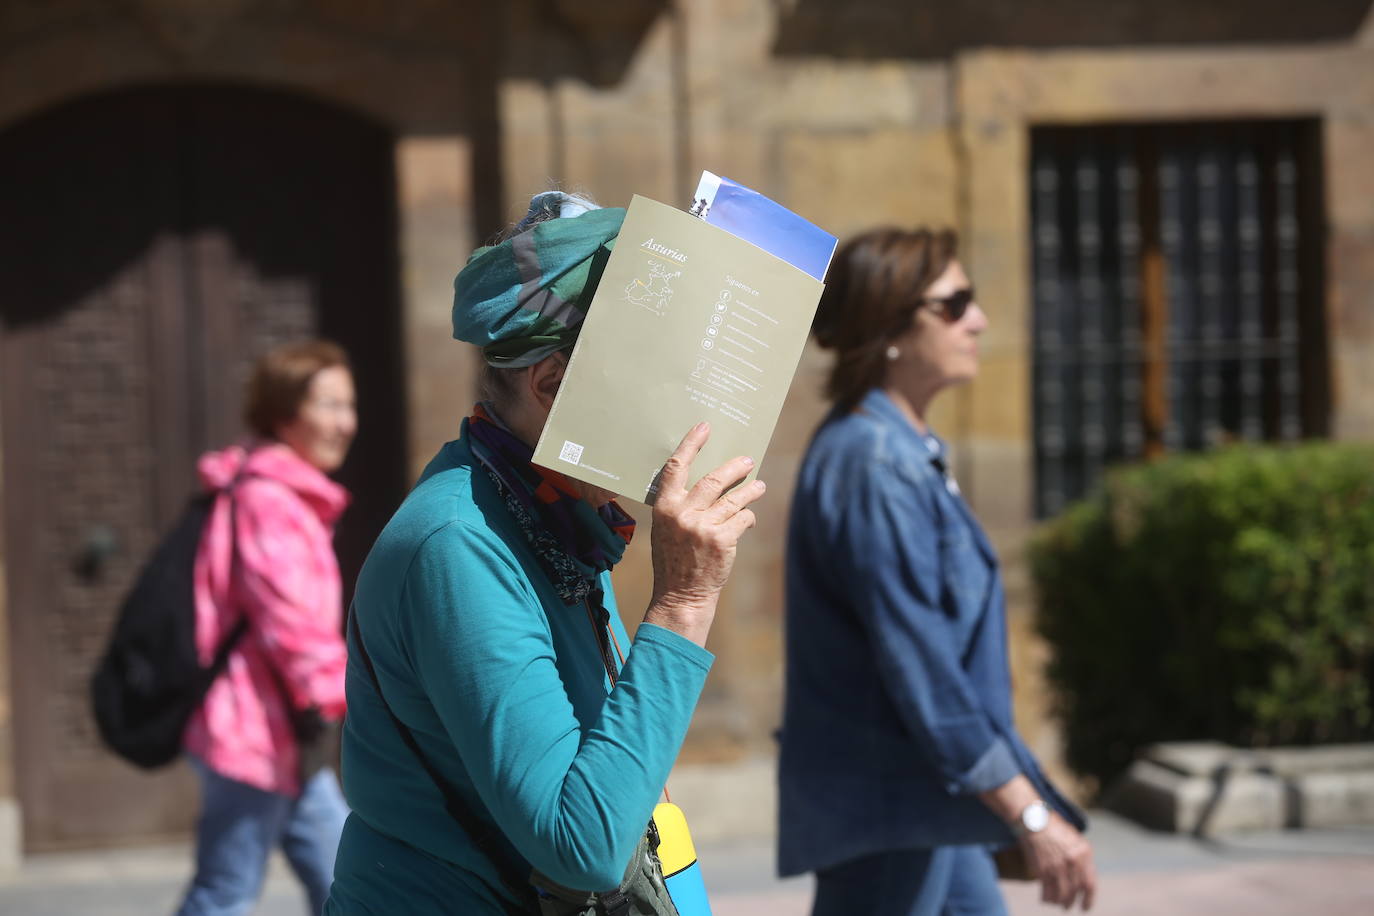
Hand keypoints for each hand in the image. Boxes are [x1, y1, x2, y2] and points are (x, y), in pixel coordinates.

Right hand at [643, 422, 765, 646]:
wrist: (681, 595)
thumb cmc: (674, 559)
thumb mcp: (665, 528)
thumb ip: (680, 505)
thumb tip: (710, 480)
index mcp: (664, 507)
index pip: (676, 467)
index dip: (691, 444)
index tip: (705, 427)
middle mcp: (683, 513)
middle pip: (714, 479)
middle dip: (734, 468)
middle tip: (747, 460)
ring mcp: (703, 527)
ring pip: (734, 499)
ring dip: (750, 490)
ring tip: (759, 486)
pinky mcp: (722, 540)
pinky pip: (742, 519)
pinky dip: (747, 517)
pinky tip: (748, 519)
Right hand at [1019, 813, 1095, 910]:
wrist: (1033, 820)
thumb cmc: (1054, 828)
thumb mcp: (1075, 839)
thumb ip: (1082, 857)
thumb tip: (1085, 878)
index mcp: (1083, 853)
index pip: (1090, 884)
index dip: (1089, 899)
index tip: (1085, 907)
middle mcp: (1072, 861)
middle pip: (1076, 891)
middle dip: (1071, 902)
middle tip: (1067, 907)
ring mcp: (1057, 866)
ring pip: (1062, 894)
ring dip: (1060, 902)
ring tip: (1057, 904)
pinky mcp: (1042, 869)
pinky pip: (1047, 891)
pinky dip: (1047, 897)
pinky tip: (1046, 899)